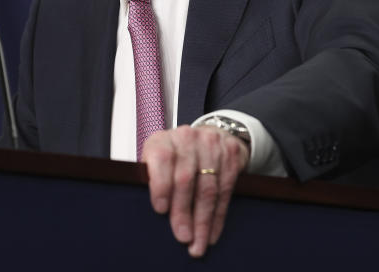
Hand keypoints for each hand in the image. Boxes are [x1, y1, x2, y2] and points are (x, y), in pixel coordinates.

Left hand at [141, 125, 249, 257]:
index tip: (161, 210)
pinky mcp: (231, 154)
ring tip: (197, 243)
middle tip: (182, 237)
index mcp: (163, 140)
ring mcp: (212, 144)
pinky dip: (218, 216)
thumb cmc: (176, 156)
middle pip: (185, 179)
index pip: (161, 159)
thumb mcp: (157, 160)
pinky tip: (212, 232)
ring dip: (202, 221)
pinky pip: (225, 191)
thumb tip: (148, 212)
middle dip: (183, 212)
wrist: (209, 135)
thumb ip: (151, 179)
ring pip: (207, 189)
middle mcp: (187, 138)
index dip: (161, 185)